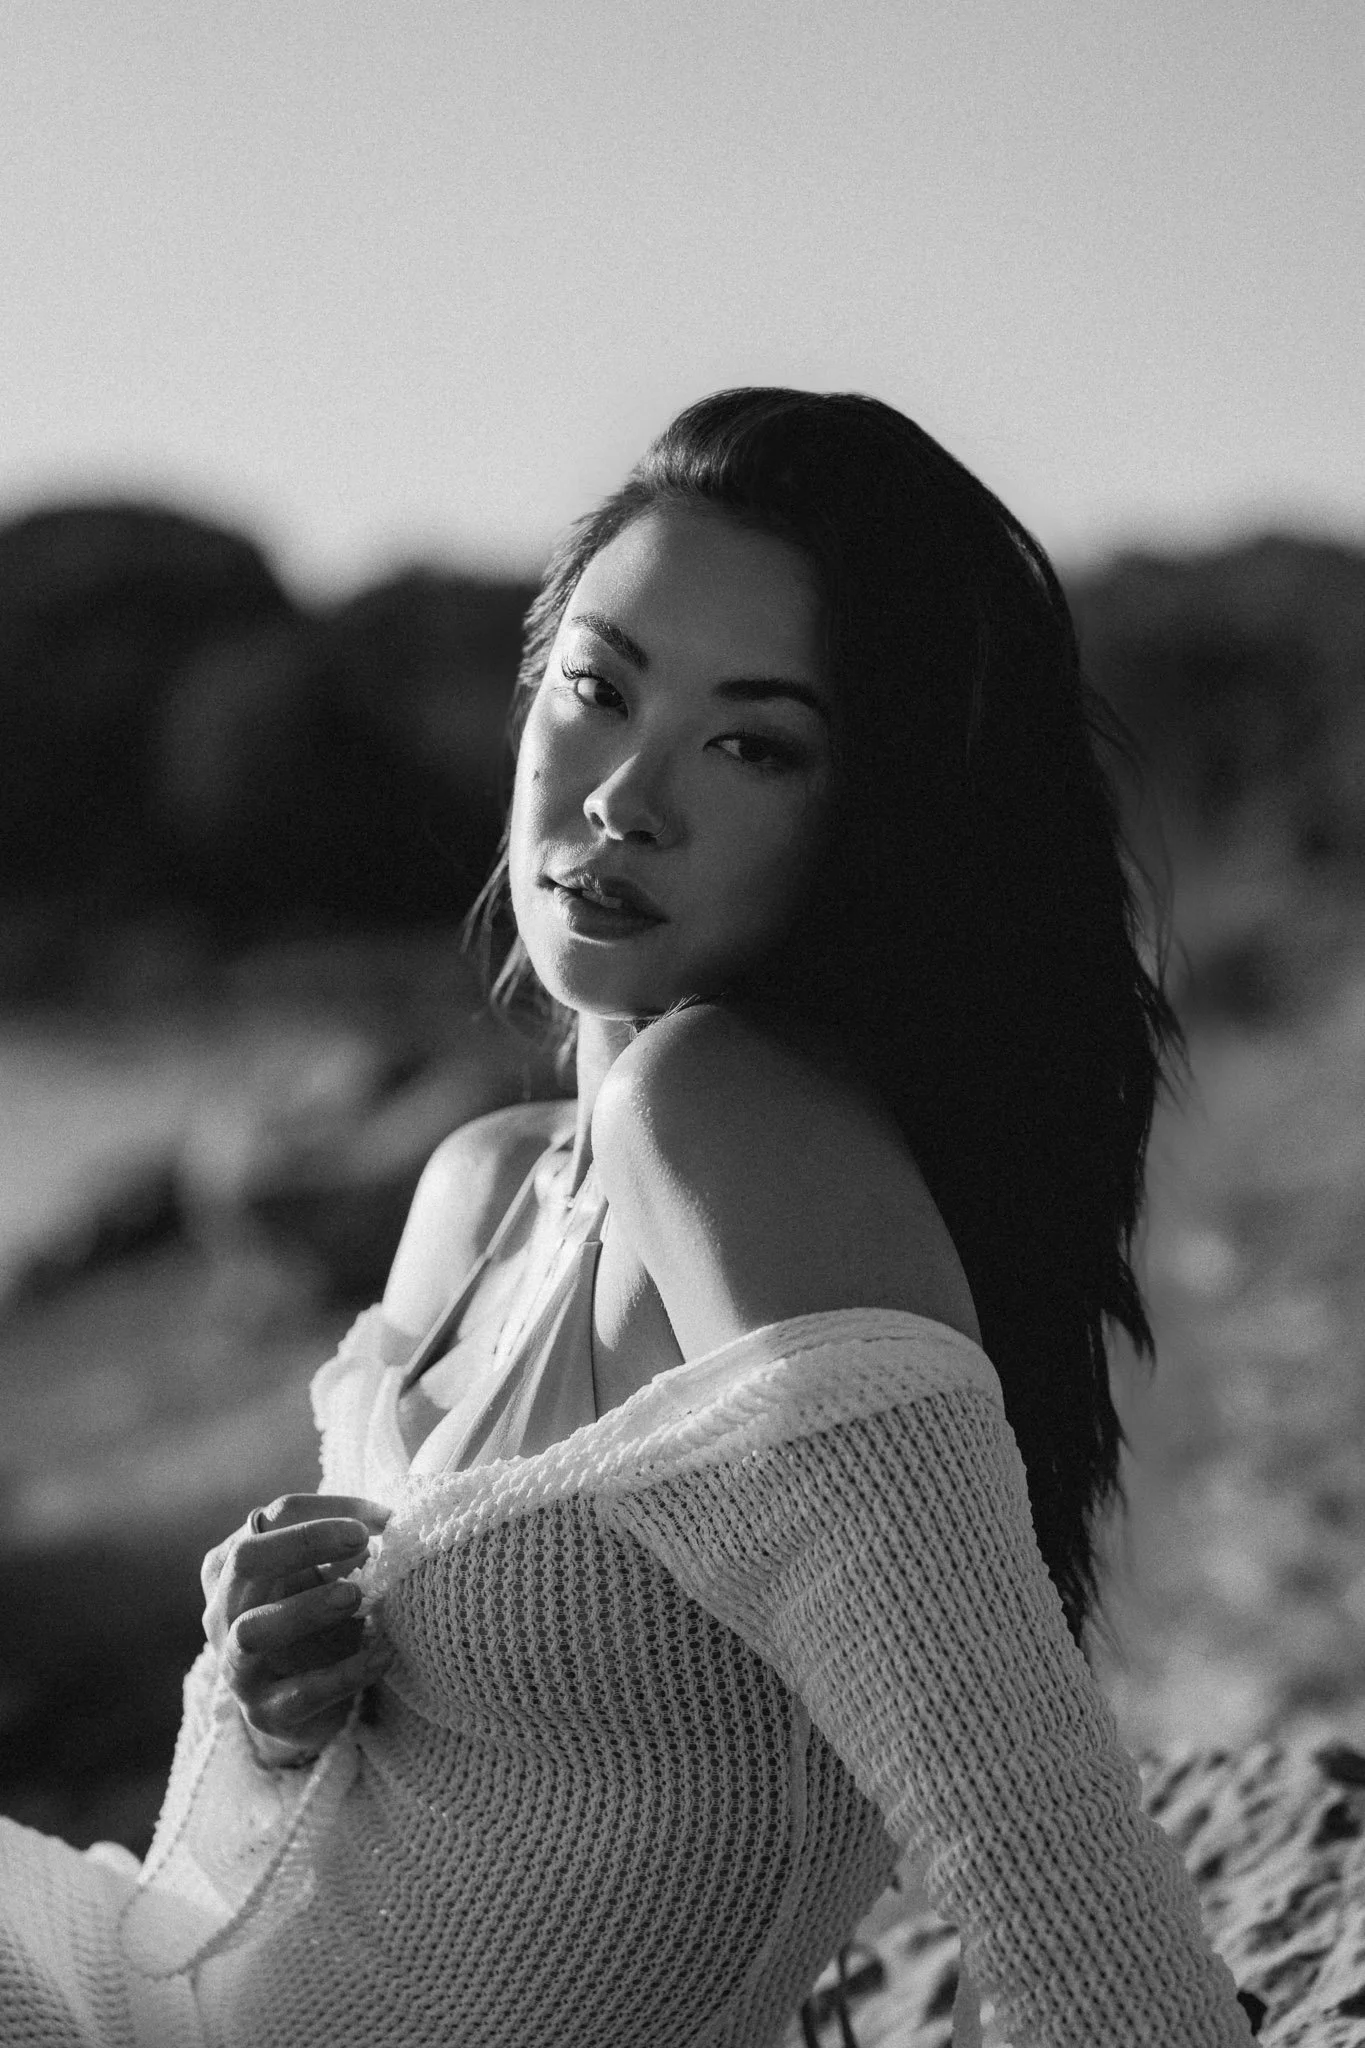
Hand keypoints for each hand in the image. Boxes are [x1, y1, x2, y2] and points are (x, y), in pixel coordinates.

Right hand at [202, 1493, 392, 1764]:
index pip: (270, 1518)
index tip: (382, 1516)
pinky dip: (345, 1673)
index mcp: (232, 1567)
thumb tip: (379, 1524)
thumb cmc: (314, 1622)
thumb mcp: (318, 1578)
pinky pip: (299, 1693)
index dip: (327, 1510)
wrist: (302, 1707)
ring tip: (356, 1596)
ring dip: (306, 1607)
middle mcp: (223, 1612)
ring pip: (253, 1630)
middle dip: (306, 1541)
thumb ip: (339, 1551)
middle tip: (361, 1539)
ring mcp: (237, 1664)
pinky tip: (382, 1654)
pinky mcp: (264, 1712)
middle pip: (247, 1560)